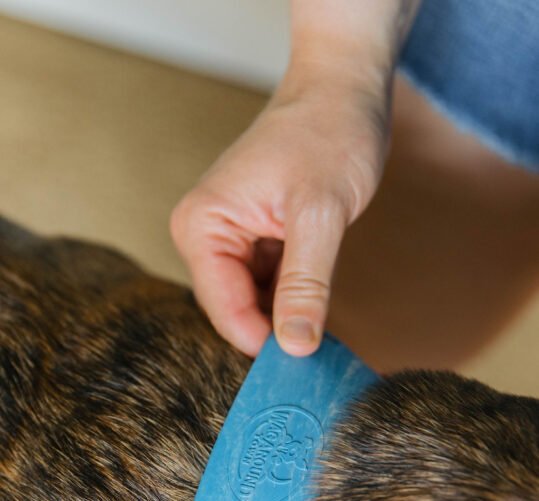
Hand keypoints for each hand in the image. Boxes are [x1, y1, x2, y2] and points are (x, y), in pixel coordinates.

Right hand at [170, 1, 418, 356]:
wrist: (343, 88)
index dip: (265, 342)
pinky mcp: (252, 240)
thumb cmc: (329, 133)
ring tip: (326, 323)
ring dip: (287, 318)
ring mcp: (227, 238)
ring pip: (254, 304)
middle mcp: (204, 234)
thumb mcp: (320, 215)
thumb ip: (306, 284)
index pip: (224, 310)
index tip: (306, 367)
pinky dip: (294, 300)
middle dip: (275, 332)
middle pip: (235, 312)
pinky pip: (268, 287)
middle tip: (322, 353)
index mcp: (202, 226)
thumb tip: (296, 346)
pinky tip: (320, 304)